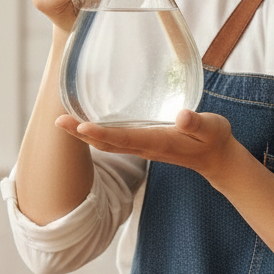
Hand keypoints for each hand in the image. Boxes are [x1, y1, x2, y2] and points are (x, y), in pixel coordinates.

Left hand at [55, 109, 243, 185]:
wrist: (215, 158)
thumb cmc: (214, 139)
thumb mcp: (212, 128)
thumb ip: (197, 123)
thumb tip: (182, 115)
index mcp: (159, 142)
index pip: (125, 138)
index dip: (102, 133)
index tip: (81, 126)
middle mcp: (145, 146)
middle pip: (107, 143)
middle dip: (81, 134)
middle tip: (57, 121)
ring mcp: (142, 147)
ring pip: (107, 143)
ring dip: (83, 135)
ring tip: (62, 122)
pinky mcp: (142, 143)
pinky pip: (113, 140)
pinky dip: (95, 134)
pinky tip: (85, 124)